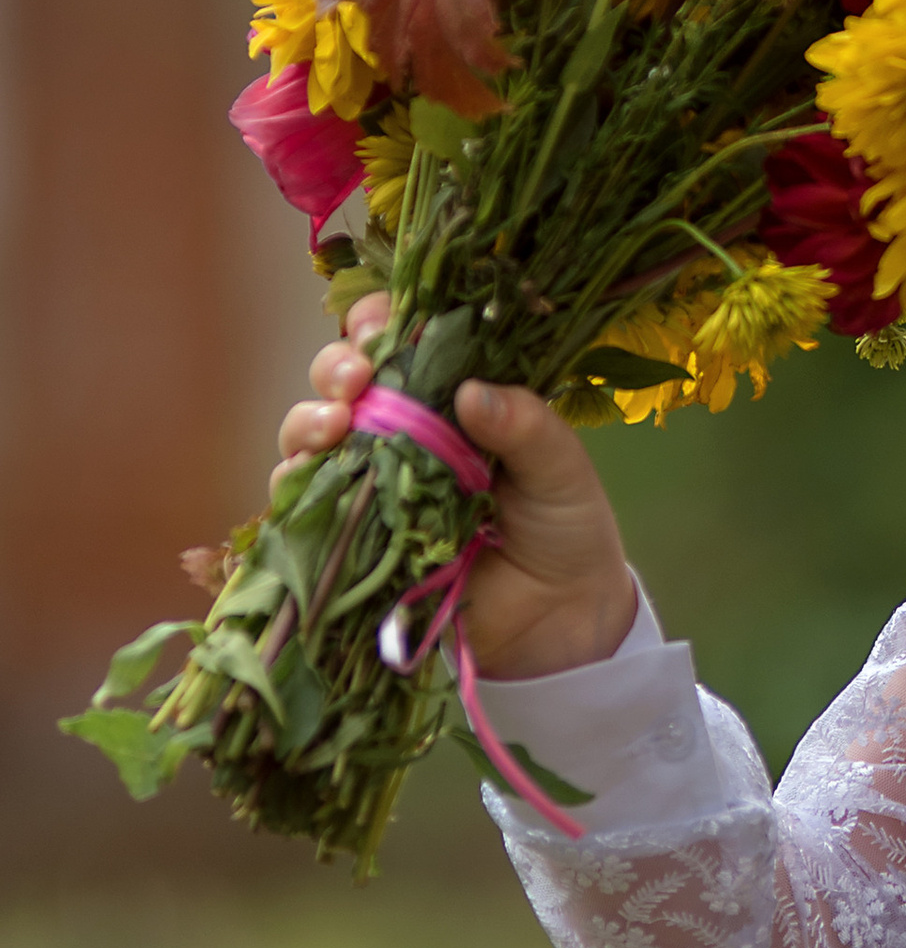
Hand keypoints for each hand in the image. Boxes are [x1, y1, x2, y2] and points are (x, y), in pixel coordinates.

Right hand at [274, 293, 637, 680]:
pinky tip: (308, 474)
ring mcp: (373, 485)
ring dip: (308, 421)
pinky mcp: (354, 537)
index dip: (379, 326)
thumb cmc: (565, 529)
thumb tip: (472, 390)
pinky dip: (297, 486)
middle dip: (336, 368)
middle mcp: (402, 434)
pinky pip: (307, 507)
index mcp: (452, 401)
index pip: (401, 344)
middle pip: (343, 383)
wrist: (559, 621)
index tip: (381, 328)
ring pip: (312, 438)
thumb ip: (527, 427)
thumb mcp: (561, 470)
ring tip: (335, 425)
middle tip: (356, 377)